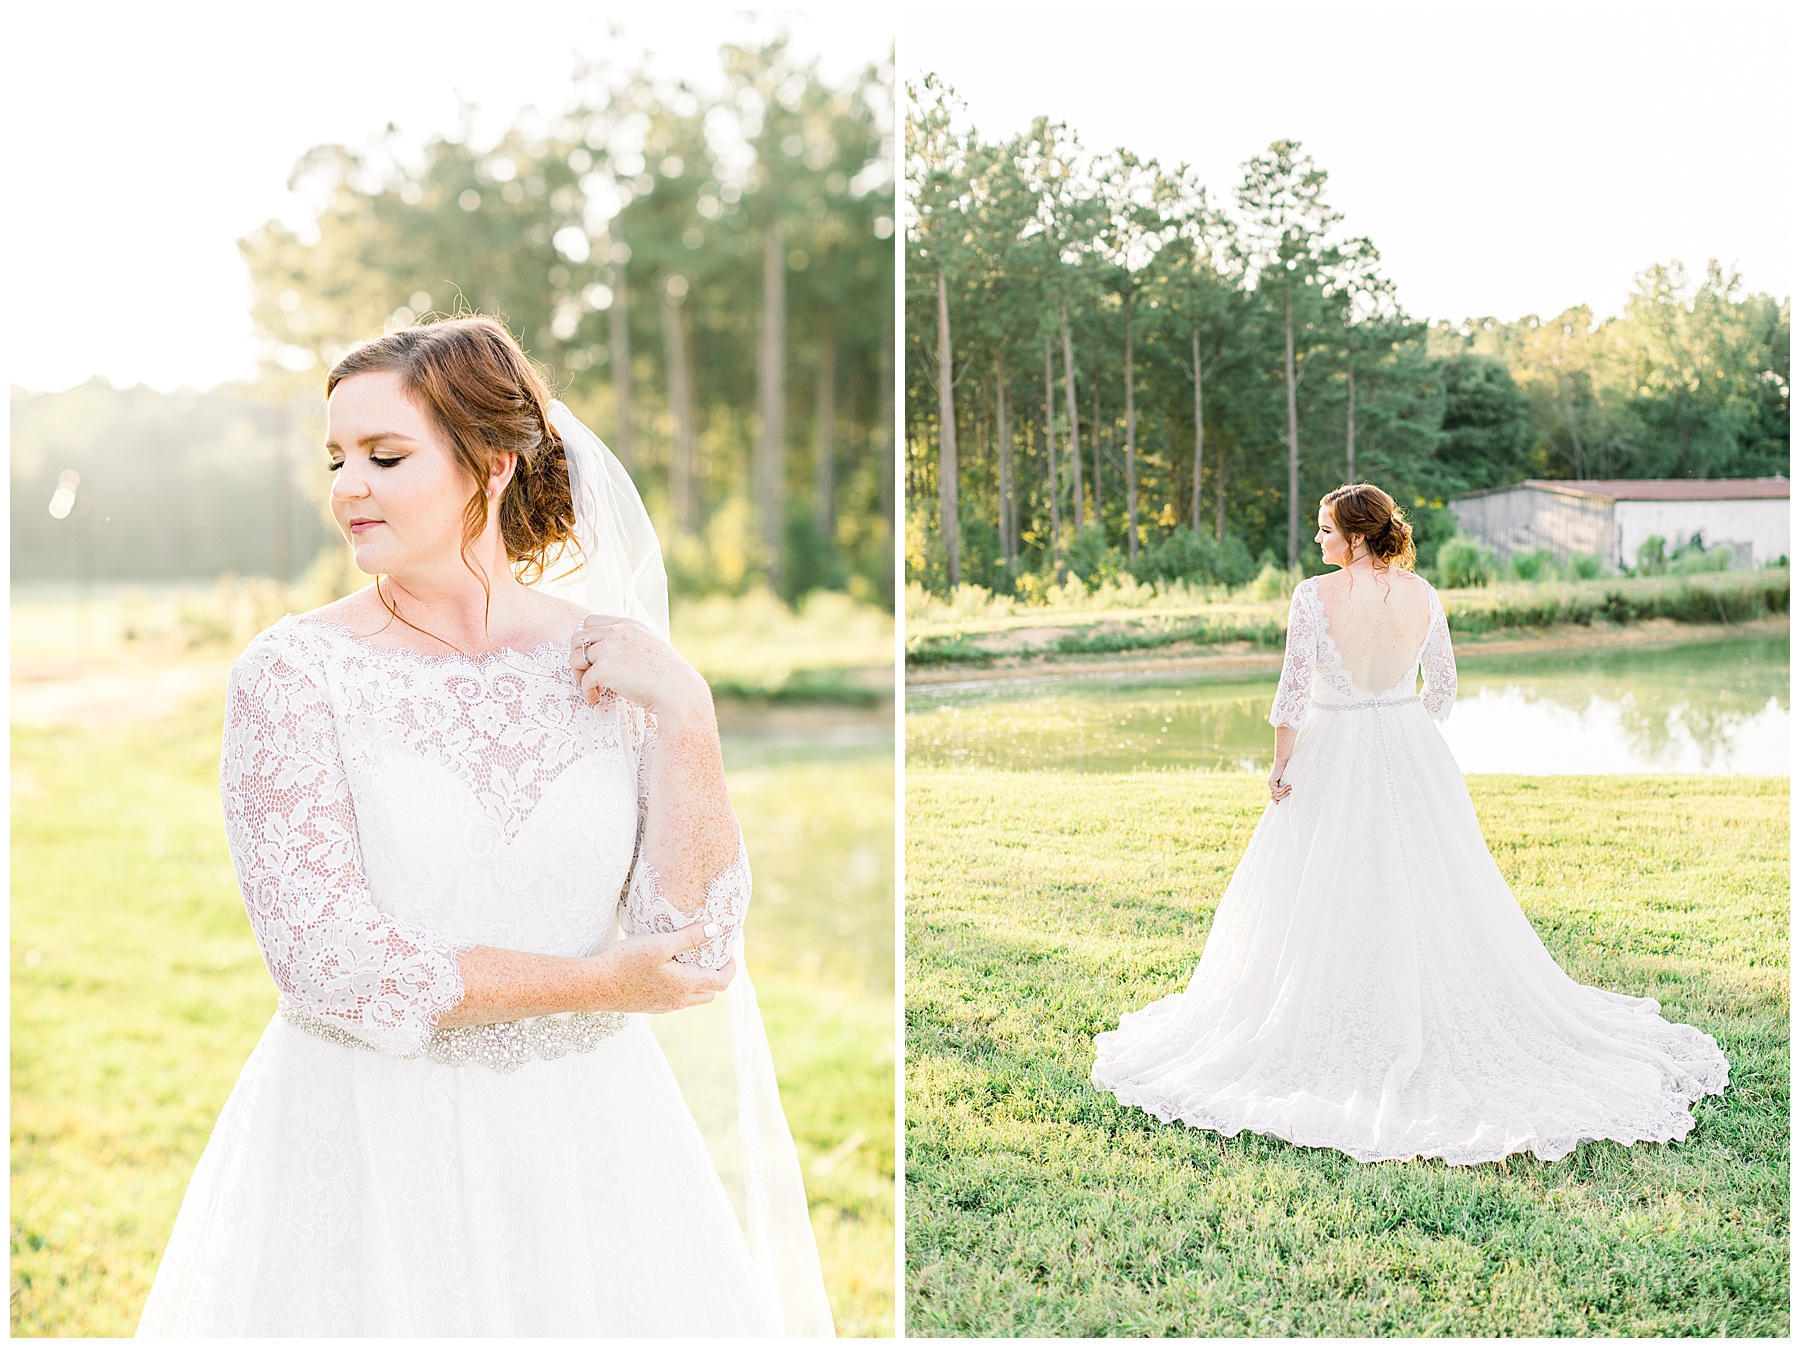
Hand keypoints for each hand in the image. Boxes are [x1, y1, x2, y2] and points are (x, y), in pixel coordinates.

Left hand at [570, 614, 708, 716]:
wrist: (677, 690)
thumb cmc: (667, 674)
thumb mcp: (651, 645)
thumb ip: (631, 641)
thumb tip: (613, 651)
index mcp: (628, 624)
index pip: (591, 621)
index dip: (588, 639)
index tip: (594, 657)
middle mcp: (617, 632)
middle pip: (578, 637)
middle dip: (577, 655)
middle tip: (586, 672)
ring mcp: (609, 649)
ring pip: (575, 657)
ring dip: (578, 673)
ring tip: (591, 686)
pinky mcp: (605, 669)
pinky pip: (584, 680)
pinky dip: (587, 691)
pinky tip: (596, 698)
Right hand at [589, 924, 735, 1012]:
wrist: (594, 986)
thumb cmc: (626, 961)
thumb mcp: (660, 943)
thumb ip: (690, 937)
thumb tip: (715, 930)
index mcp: (685, 985)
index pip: (721, 982)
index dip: (730, 967)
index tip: (729, 952)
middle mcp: (678, 1000)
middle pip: (710, 994)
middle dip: (717, 976)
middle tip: (713, 956)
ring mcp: (663, 1006)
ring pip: (693, 999)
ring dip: (700, 983)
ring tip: (692, 961)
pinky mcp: (649, 1007)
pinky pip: (676, 1000)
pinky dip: (683, 987)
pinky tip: (669, 970)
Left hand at [1268, 760, 1291, 804]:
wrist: (1283, 763)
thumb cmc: (1287, 771)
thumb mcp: (1286, 782)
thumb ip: (1285, 788)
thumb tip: (1287, 796)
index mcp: (1274, 786)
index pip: (1273, 797)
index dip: (1278, 801)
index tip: (1283, 802)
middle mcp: (1271, 786)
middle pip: (1277, 797)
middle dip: (1284, 795)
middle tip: (1290, 791)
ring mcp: (1270, 784)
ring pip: (1277, 795)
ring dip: (1285, 792)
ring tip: (1289, 787)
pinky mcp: (1271, 782)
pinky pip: (1277, 790)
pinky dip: (1282, 789)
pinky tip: (1286, 785)